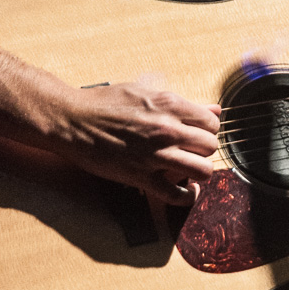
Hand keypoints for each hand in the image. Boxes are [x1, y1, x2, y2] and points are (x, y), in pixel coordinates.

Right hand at [49, 81, 219, 204]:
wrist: (73, 120)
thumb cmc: (106, 102)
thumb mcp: (146, 92)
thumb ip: (184, 103)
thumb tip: (215, 109)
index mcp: (170, 105)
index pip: (212, 122)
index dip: (208, 129)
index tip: (199, 133)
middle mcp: (167, 130)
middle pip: (211, 146)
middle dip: (205, 149)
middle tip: (193, 151)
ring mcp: (155, 155)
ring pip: (203, 170)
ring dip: (201, 171)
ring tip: (192, 169)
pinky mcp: (141, 177)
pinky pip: (177, 195)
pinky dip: (188, 197)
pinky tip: (187, 191)